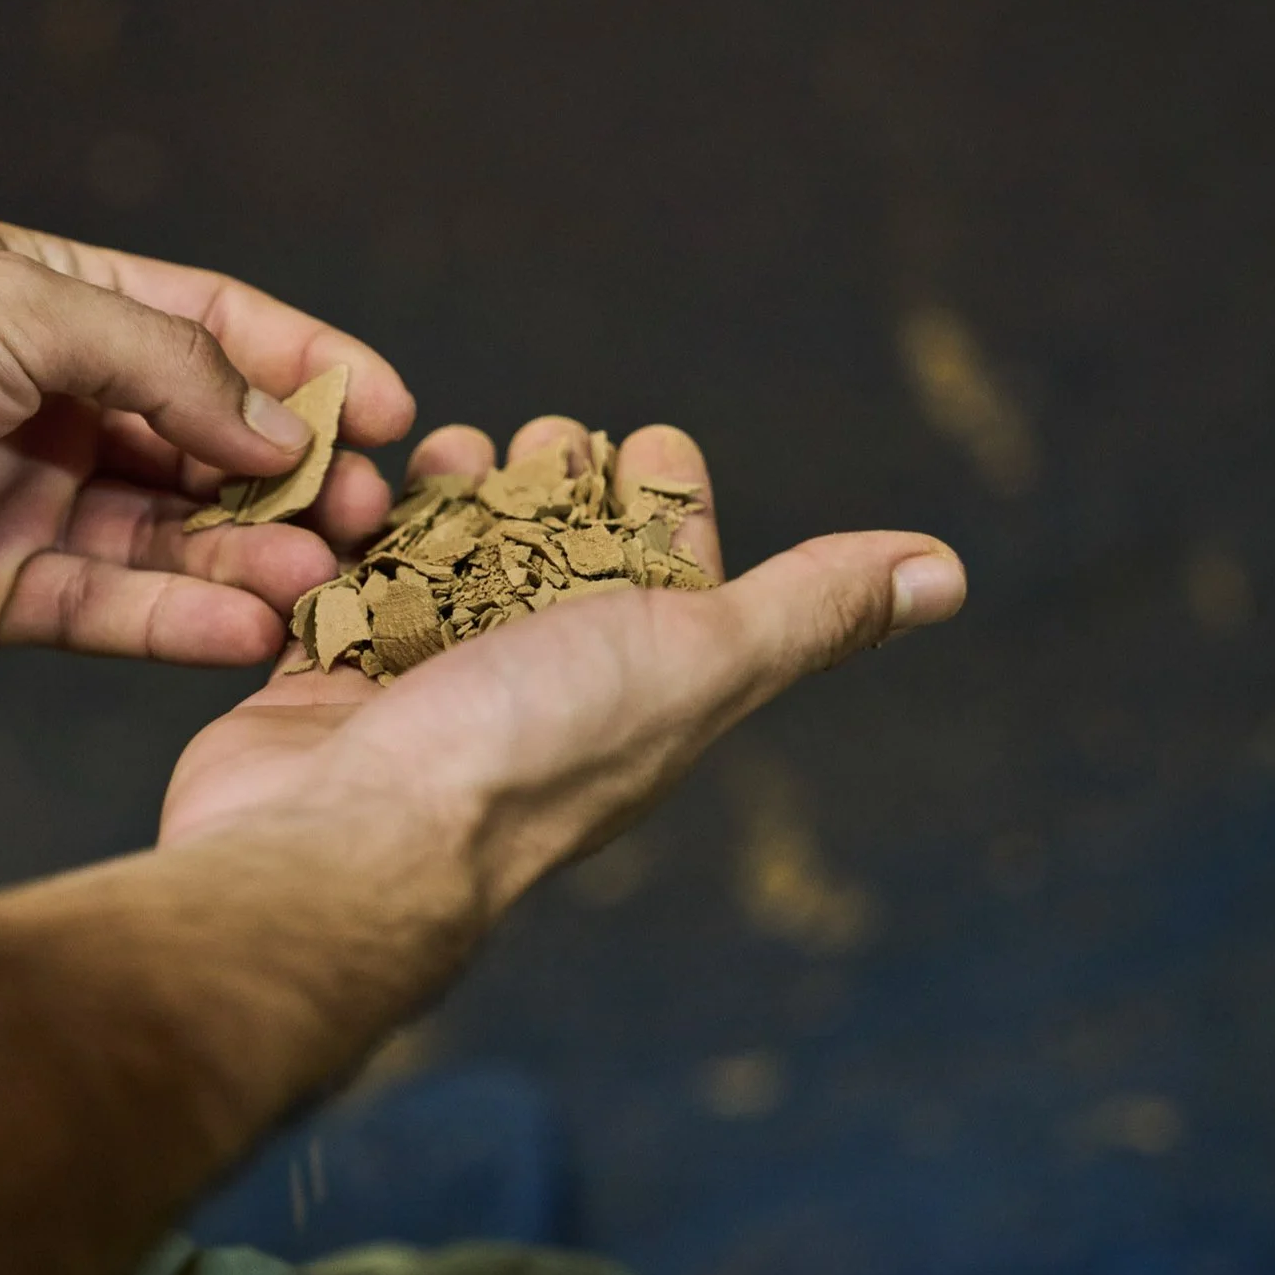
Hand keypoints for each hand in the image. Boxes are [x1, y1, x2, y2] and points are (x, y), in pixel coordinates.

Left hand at [0, 220, 413, 670]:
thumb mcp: (26, 304)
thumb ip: (169, 366)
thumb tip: (284, 429)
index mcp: (48, 299)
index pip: (211, 330)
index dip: (308, 368)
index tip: (396, 414)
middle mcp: (39, 401)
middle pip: (199, 443)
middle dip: (290, 477)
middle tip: (367, 516)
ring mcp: (11, 503)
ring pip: (161, 539)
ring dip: (245, 556)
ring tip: (322, 578)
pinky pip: (100, 612)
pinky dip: (174, 623)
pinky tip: (246, 628)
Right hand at [160, 417, 966, 911]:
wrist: (348, 842)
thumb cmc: (530, 749)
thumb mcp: (700, 660)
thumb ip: (810, 611)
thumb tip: (950, 571)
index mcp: (636, 692)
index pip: (670, 580)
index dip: (671, 503)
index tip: (654, 436)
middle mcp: (535, 696)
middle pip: (553, 568)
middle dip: (556, 488)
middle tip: (546, 432)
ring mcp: (424, 694)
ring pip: (447, 573)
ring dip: (454, 503)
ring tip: (450, 446)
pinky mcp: (324, 690)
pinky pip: (345, 599)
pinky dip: (355, 546)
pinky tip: (354, 499)